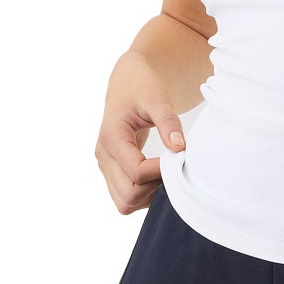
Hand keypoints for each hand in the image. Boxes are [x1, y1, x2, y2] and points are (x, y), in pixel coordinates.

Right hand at [94, 73, 186, 214]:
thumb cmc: (142, 87)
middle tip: (174, 169)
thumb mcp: (158, 99)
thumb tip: (179, 147)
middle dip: (155, 188)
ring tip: (167, 171)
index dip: (162, 171)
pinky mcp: (112, 171)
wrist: (129, 81)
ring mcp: (106, 166)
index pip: (137, 172)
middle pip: (128, 195)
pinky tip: (160, 175)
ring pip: (125, 202)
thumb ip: (168, 122)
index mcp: (111, 137)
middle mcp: (103, 156)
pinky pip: (126, 197)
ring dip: (149, 195)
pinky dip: (145, 194)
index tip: (180, 158)